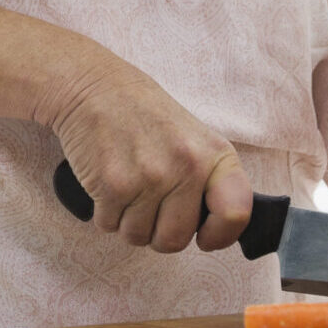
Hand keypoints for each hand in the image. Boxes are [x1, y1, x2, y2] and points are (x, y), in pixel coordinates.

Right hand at [44, 57, 256, 252]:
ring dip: (128, 222)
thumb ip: (207, 180)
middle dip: (158, 232)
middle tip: (149, 206)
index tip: (204, 236)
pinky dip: (105, 212)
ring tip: (127, 188)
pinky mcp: (111, 186)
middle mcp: (186, 167)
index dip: (219, 235)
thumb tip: (213, 229)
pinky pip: (109, 225)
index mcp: (214, 154)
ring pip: (138, 237)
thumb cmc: (143, 114)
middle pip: (176, 240)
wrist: (93, 87)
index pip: (235, 213)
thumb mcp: (193, 137)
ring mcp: (148, 178)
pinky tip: (108, 184)